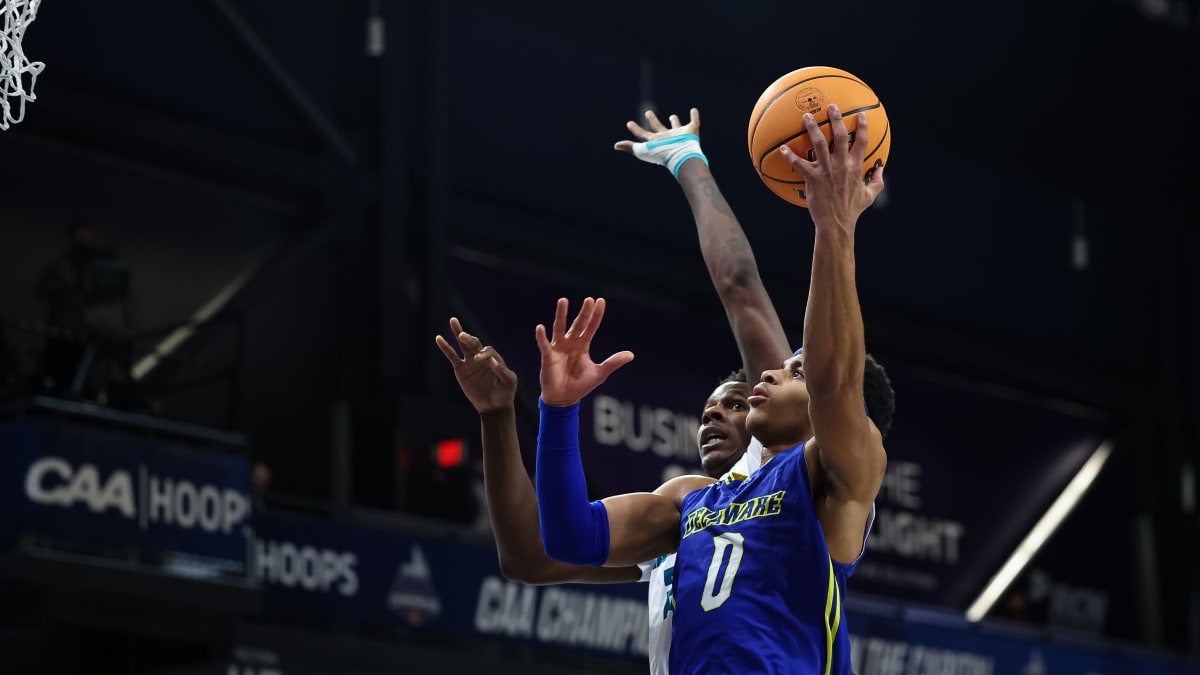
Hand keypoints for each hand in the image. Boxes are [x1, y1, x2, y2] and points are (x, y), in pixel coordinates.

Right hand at [435, 317, 517, 413]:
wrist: (494, 406)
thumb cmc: (505, 393)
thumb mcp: (509, 382)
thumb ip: (503, 371)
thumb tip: (493, 361)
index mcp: (494, 358)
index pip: (487, 351)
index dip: (484, 354)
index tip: (479, 360)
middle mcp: (482, 357)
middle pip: (475, 343)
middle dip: (469, 339)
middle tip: (463, 336)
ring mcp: (470, 362)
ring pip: (463, 345)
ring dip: (458, 333)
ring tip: (453, 320)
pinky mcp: (461, 369)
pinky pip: (452, 356)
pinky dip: (446, 347)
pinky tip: (439, 339)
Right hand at [535, 297, 633, 406]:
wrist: (564, 399)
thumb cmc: (581, 385)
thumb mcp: (599, 373)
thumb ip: (613, 362)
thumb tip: (631, 355)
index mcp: (583, 345)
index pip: (591, 327)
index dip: (595, 315)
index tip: (600, 301)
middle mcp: (570, 343)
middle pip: (578, 324)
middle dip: (584, 313)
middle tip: (589, 300)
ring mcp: (558, 348)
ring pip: (560, 328)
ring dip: (561, 315)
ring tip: (563, 301)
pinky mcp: (548, 356)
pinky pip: (544, 344)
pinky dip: (541, 337)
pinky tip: (540, 328)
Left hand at [614, 107, 700, 152]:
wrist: (681, 154)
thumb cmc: (662, 153)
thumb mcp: (642, 150)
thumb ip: (630, 147)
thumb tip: (616, 145)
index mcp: (655, 142)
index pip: (643, 135)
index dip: (635, 129)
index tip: (629, 123)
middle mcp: (667, 138)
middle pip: (658, 128)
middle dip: (652, 120)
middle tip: (647, 113)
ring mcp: (680, 134)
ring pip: (676, 126)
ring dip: (674, 121)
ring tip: (672, 116)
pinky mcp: (692, 130)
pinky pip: (694, 121)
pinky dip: (695, 116)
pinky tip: (694, 110)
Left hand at [780, 104, 884, 231]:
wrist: (836, 224)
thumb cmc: (852, 210)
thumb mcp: (869, 195)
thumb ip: (877, 181)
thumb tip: (881, 169)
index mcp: (856, 167)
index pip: (862, 141)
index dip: (862, 126)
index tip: (860, 114)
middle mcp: (842, 165)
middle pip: (839, 135)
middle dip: (836, 118)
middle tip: (831, 106)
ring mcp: (826, 170)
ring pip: (819, 143)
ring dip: (812, 128)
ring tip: (807, 116)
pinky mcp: (813, 178)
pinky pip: (799, 163)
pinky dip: (789, 155)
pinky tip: (782, 149)